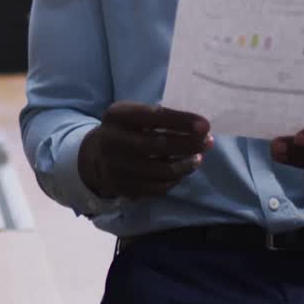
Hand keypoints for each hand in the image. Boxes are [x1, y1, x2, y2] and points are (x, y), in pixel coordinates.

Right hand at [79, 104, 213, 199]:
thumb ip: (162, 118)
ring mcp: (116, 166)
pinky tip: (183, 171)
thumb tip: (201, 129)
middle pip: (158, 145)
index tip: (206, 126)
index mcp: (118, 116)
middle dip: (188, 144)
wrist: (94, 156)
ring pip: (160, 170)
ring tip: (198, 158)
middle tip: (208, 142)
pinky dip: (175, 179)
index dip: (181, 121)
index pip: (154, 116)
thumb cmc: (126, 130)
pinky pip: (157, 187)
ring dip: (186, 164)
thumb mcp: (135, 115)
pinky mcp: (122, 186)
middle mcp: (113, 140)